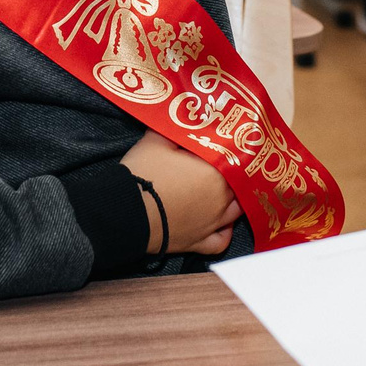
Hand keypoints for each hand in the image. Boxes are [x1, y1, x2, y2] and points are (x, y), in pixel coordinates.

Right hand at [122, 133, 238, 255]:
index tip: (224, 141)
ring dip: (235, 200)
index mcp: (216, 172)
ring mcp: (212, 224)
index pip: (233, 157)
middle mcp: (221, 199)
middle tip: (224, 162)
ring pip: (236, 211)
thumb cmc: (143, 175)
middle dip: (234, 172)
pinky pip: (221, 240)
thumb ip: (172, 130)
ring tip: (227, 190)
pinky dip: (225, 232)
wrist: (126, 213)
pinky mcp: (199, 243)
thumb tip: (178, 122)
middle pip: (239, 183)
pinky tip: (222, 224)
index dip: (229, 148)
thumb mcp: (155, 141)